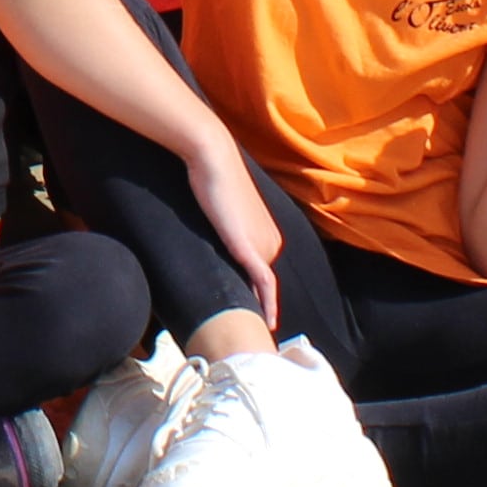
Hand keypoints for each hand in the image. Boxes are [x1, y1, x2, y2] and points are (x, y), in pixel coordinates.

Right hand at [186, 138, 285, 327]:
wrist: (214, 160)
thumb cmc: (214, 179)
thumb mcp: (224, 211)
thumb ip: (227, 228)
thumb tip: (217, 235)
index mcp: (269, 235)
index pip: (258, 270)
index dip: (252, 291)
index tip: (248, 312)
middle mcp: (272, 241)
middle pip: (257, 279)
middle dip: (252, 301)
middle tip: (242, 326)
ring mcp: (264, 244)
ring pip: (258, 284)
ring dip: (254, 304)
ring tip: (245, 326)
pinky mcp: (249, 247)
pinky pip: (264, 282)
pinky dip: (268, 303)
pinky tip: (268, 321)